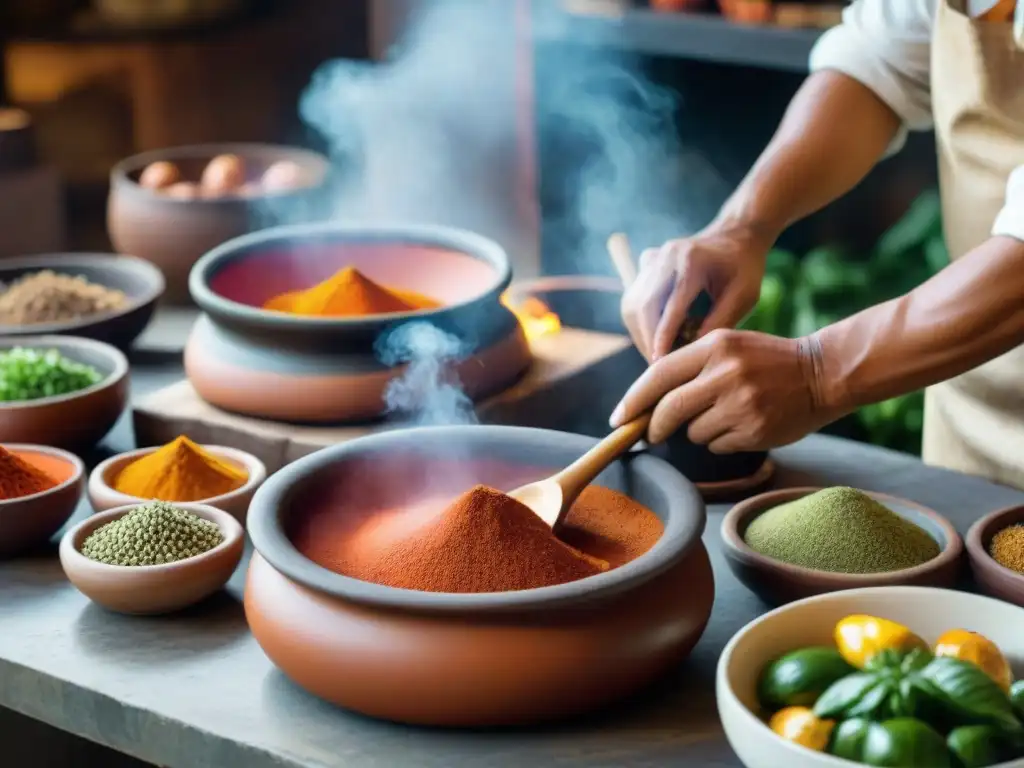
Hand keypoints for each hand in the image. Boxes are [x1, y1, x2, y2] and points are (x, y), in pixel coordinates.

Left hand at [610, 329, 838, 451]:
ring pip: (693, 431)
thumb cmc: (766, 361)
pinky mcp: (754, 429)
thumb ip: (689, 368)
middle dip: (653, 426)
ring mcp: (741, 403)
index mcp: (714, 346)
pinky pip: (716, 445)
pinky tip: (742, 425)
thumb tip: (646, 404)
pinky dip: (720, 441)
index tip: (618, 418)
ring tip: (724, 415)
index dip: (633, 399)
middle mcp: (725, 373)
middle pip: (669, 409)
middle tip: (650, 434)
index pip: (658, 374)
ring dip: (697, 431)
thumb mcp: (727, 347)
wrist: (822, 372)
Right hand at [620, 223, 773, 361]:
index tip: (659, 363)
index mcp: (692, 260)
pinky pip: (633, 298)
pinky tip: (655, 335)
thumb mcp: (742, 296)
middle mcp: (666, 256)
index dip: (663, 337)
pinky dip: (640, 321)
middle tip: (658, 367)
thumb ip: (718, 323)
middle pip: (643, 306)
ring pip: (632, 305)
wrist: (735, 235)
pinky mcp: (646, 264)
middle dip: (647, 340)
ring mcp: (653, 258)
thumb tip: (691, 353)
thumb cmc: (744, 267)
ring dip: (640, 333)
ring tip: (657, 354)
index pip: (671, 306)